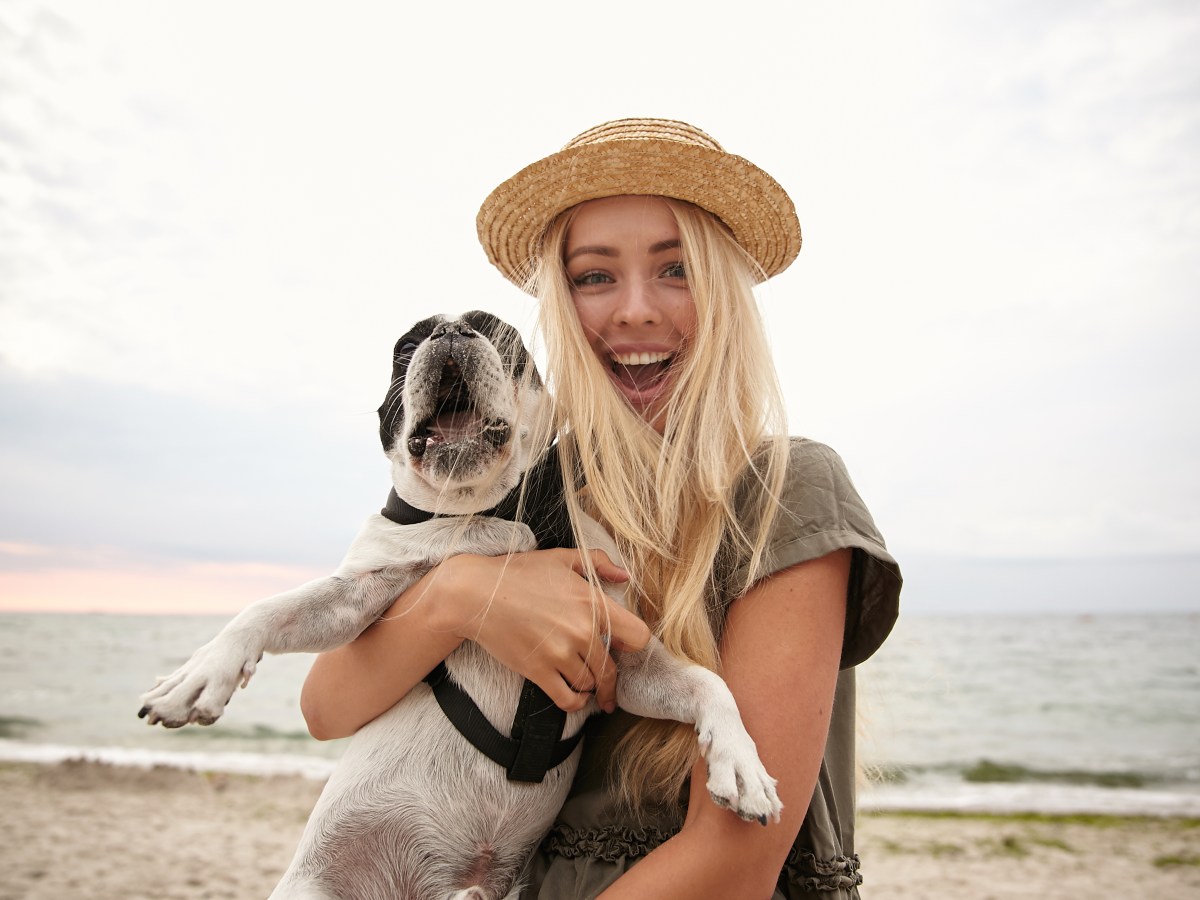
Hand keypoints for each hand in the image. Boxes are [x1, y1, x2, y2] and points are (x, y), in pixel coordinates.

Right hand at [438, 549, 649, 711]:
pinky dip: (577, 702)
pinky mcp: (539, 671)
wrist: (476, 594)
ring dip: (591, 688)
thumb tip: (625, 576)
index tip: (624, 649)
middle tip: (608, 684)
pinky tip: (577, 697)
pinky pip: (569, 699)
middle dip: (611, 678)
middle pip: (612, 670)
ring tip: (589, 687)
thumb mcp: (562, 557)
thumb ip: (598, 562)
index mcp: (593, 603)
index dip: (635, 646)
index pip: (638, 636)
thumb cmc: (518, 573)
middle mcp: (582, 631)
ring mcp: (560, 654)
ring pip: (591, 684)